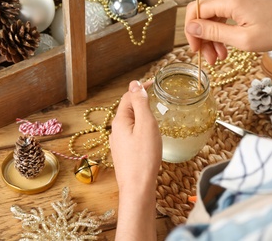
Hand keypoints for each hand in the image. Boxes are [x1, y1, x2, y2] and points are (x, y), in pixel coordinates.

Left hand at [109, 80, 161, 240]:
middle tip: (156, 95)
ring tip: (154, 111)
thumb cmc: (144, 156)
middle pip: (127, 108)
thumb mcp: (145, 125)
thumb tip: (134, 84)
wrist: (137, 188)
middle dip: (140, 99)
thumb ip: (140, 104)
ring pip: (129, 121)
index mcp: (120, 121)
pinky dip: (140, 126)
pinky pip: (131, 133)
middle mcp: (115, 130)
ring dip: (140, 113)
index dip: (140, 87)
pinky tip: (148, 132)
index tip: (155, 82)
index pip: (128, 96)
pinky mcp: (124, 153)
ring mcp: (118, 143)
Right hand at [185, 0, 271, 63]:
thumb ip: (213, 33)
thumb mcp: (243, 39)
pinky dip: (226, 27)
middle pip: (205, 14)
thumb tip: (191, 28)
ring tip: (222, 56)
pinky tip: (229, 43)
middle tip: (211, 60)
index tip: (196, 50)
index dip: (191, 32)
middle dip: (205, 38)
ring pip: (216, 14)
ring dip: (216, 36)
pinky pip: (227, 11)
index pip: (195, 11)